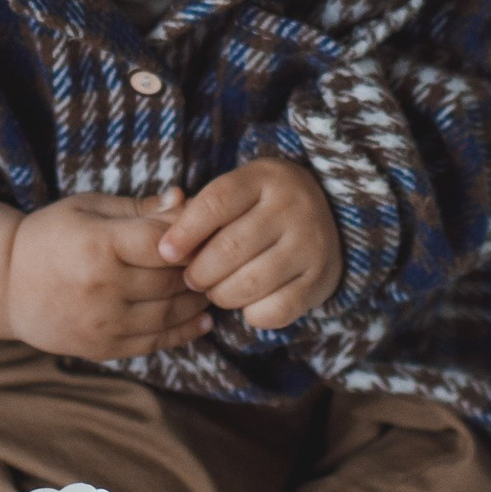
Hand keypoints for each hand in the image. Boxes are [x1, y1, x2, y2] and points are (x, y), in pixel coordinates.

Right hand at [0, 192, 213, 360]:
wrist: (5, 284)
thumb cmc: (49, 236)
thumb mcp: (87, 208)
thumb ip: (138, 208)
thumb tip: (184, 199)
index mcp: (99, 245)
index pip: (164, 243)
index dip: (192, 239)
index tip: (209, 233)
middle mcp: (103, 287)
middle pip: (171, 280)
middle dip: (200, 270)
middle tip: (222, 261)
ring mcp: (103, 322)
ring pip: (169, 313)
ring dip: (197, 301)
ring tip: (215, 288)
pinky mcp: (103, 347)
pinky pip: (155, 342)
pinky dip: (184, 331)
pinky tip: (201, 320)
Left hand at [157, 157, 342, 332]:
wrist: (328, 219)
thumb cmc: (261, 209)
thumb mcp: (237, 194)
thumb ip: (197, 212)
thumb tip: (162, 241)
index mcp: (265, 177)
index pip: (216, 202)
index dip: (185, 231)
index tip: (165, 252)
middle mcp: (293, 206)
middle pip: (230, 248)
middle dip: (200, 271)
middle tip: (191, 278)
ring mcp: (311, 243)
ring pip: (250, 283)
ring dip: (222, 295)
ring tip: (215, 290)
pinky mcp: (321, 279)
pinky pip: (276, 309)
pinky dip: (252, 314)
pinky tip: (246, 304)